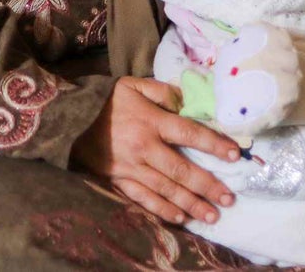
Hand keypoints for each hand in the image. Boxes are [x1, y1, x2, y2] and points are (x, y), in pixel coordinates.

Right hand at [71, 76, 240, 224]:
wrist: (70, 120)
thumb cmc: (108, 103)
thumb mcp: (132, 86)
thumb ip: (162, 90)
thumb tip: (188, 100)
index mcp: (150, 121)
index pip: (189, 133)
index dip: (214, 144)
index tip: (235, 155)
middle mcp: (143, 147)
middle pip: (181, 170)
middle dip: (207, 185)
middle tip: (229, 198)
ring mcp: (130, 167)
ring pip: (166, 190)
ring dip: (191, 204)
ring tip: (213, 215)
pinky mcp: (118, 181)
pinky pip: (144, 200)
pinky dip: (163, 211)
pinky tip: (181, 218)